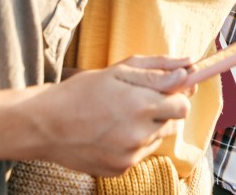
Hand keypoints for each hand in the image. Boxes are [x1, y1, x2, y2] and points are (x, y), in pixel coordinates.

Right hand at [22, 55, 191, 175]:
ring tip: (120, 116)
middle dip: (164, 111)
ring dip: (148, 127)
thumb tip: (190, 66)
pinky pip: (140, 154)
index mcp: (141, 105)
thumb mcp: (119, 71)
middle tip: (140, 101)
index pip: (183, 105)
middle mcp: (139, 133)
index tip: (170, 90)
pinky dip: (133, 143)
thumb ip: (158, 70)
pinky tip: (111, 132)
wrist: (45, 125)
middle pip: (174, 123)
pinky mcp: (120, 170)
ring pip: (157, 138)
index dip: (178, 96)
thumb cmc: (82, 91)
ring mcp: (130, 155)